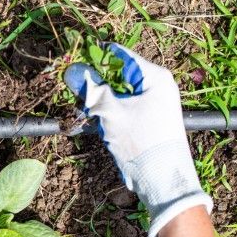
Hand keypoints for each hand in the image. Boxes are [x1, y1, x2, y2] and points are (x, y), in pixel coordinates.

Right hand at [64, 43, 212, 236]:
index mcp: (155, 77)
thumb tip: (73, 71)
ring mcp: (155, 105)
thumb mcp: (112, 113)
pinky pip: (125, 110)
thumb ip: (92, 90)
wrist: (163, 181)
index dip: (96, 59)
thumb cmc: (141, 142)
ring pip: (120, 95)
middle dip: (99, 86)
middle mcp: (158, 87)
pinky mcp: (150, 121)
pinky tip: (105, 129)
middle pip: (120, 76)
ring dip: (103, 105)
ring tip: (94, 118)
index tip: (74, 65)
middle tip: (81, 98)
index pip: (121, 55)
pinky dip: (112, 117)